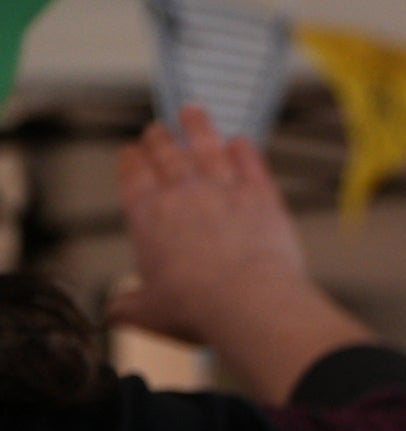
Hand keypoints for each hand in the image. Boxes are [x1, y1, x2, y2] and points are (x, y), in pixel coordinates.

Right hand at [110, 107, 310, 349]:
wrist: (251, 303)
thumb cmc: (199, 310)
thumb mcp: (150, 313)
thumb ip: (129, 307)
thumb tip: (114, 314)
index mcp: (147, 215)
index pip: (134, 177)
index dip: (133, 162)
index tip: (132, 152)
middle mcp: (182, 194)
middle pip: (166, 156)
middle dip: (160, 140)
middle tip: (157, 130)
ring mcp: (223, 191)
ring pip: (206, 148)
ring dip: (198, 128)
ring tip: (193, 112)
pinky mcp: (262, 198)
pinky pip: (251, 166)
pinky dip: (245, 152)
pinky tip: (241, 142)